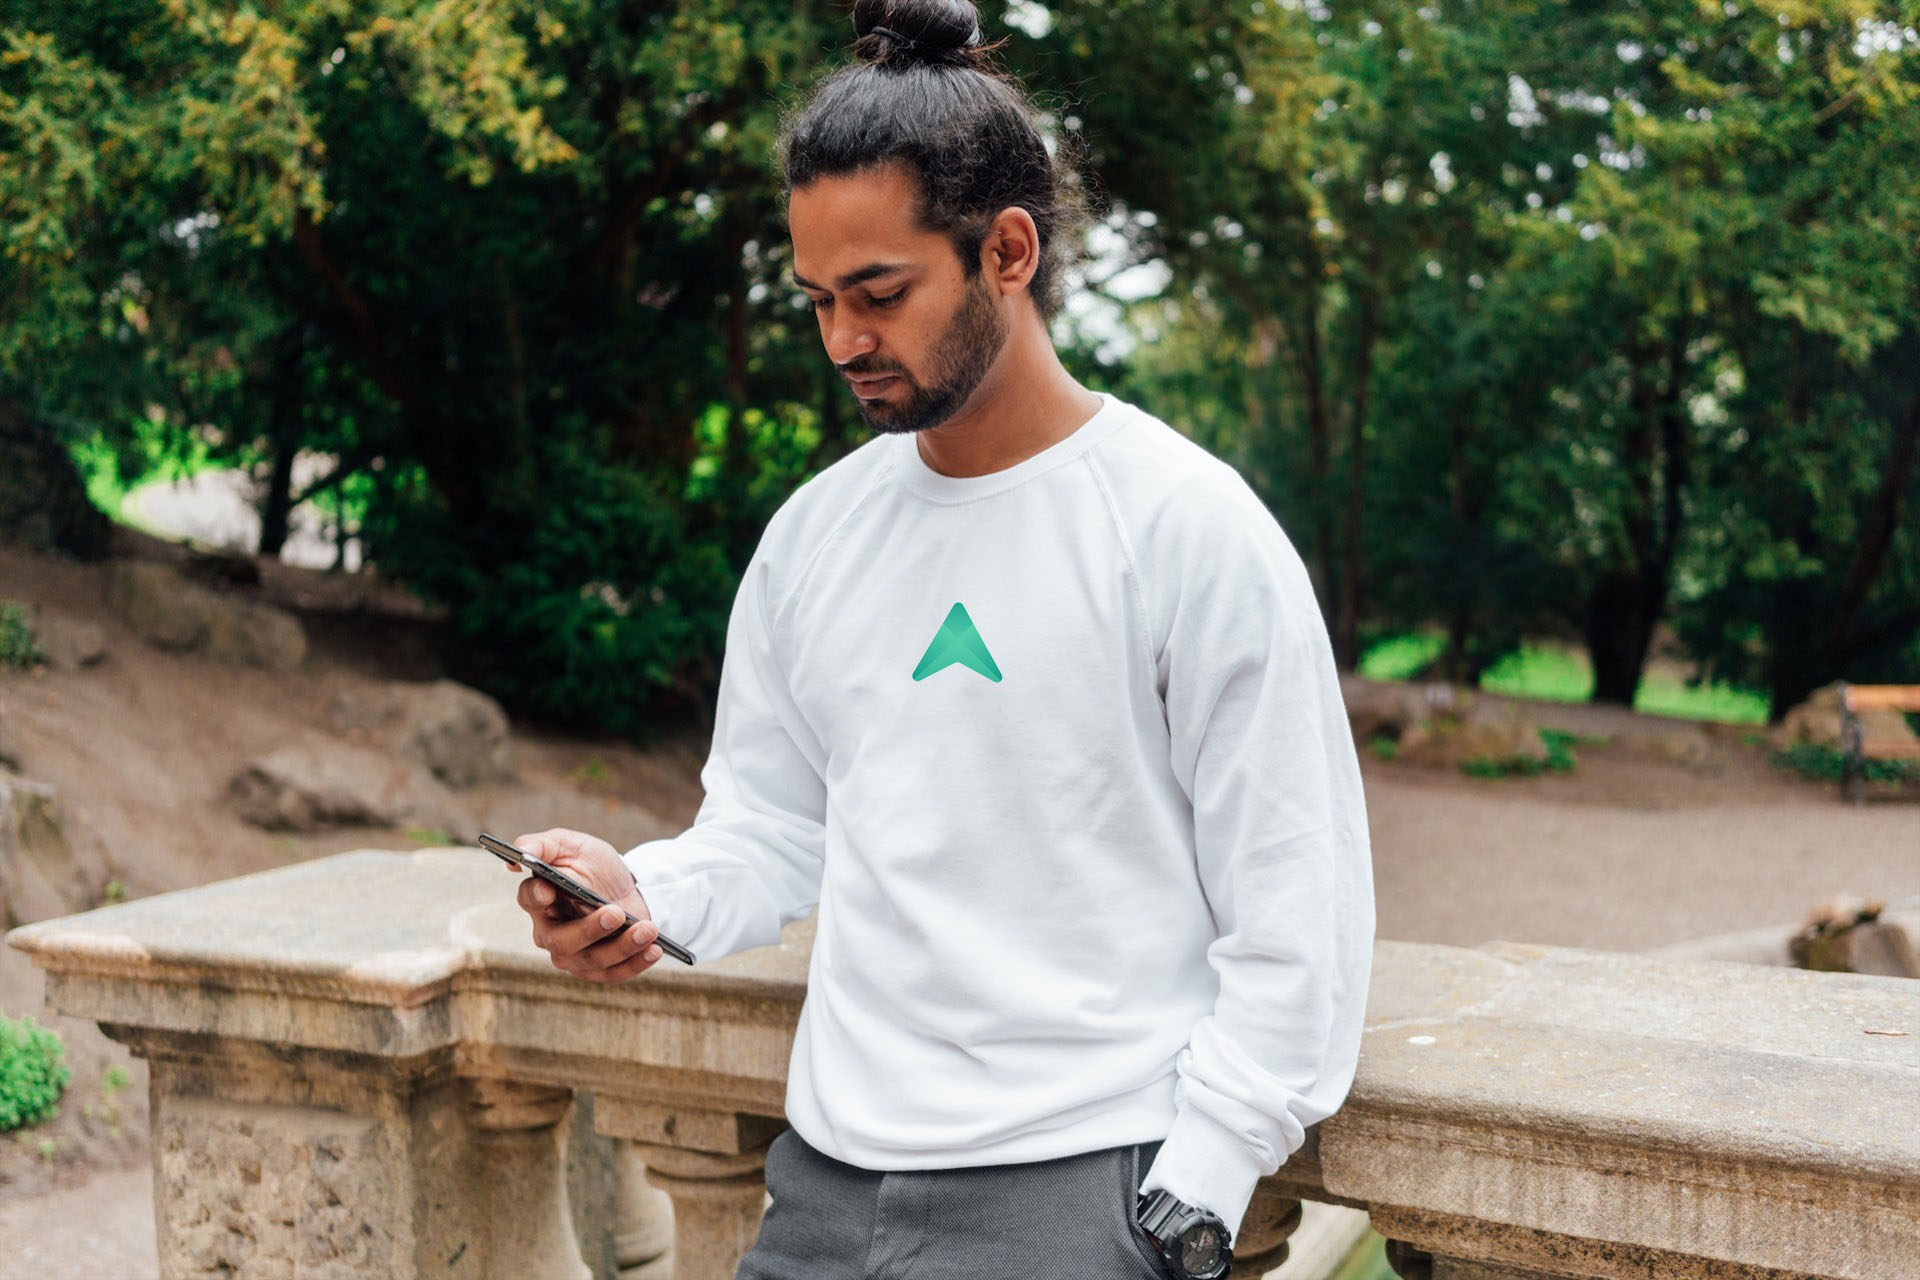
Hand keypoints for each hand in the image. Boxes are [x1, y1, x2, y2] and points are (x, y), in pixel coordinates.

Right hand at [509, 828, 663, 982]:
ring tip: (648, 929)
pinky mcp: (599, 969)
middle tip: (616, 914)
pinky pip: (614, 974)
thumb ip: (542, 845)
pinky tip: (653, 950)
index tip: (549, 891)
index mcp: (539, 899)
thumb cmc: (592, 864)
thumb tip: (519, 853)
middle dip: (589, 930)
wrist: (625, 886)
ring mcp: (574, 955)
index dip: (537, 896)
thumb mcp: (570, 845)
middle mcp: (551, 932)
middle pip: (561, 941)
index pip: (529, 898)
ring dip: (622, 947)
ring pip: (592, 960)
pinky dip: (635, 964)